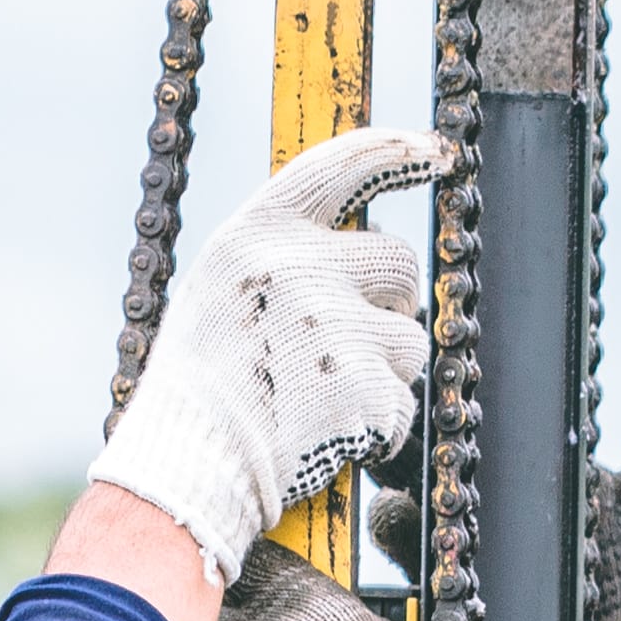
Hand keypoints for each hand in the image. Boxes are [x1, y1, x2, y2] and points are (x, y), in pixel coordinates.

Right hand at [98, 130, 446, 592]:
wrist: (186, 466)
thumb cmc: (197, 390)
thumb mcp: (219, 292)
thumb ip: (281, 260)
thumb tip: (359, 252)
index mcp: (256, 234)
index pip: (341, 168)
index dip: (395, 153)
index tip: (435, 154)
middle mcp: (298, 267)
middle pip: (399, 264)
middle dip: (389, 306)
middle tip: (346, 348)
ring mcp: (334, 327)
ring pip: (410, 341)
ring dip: (384, 374)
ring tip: (323, 400)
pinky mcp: (363, 388)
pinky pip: (404, 404)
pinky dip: (379, 429)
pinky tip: (330, 437)